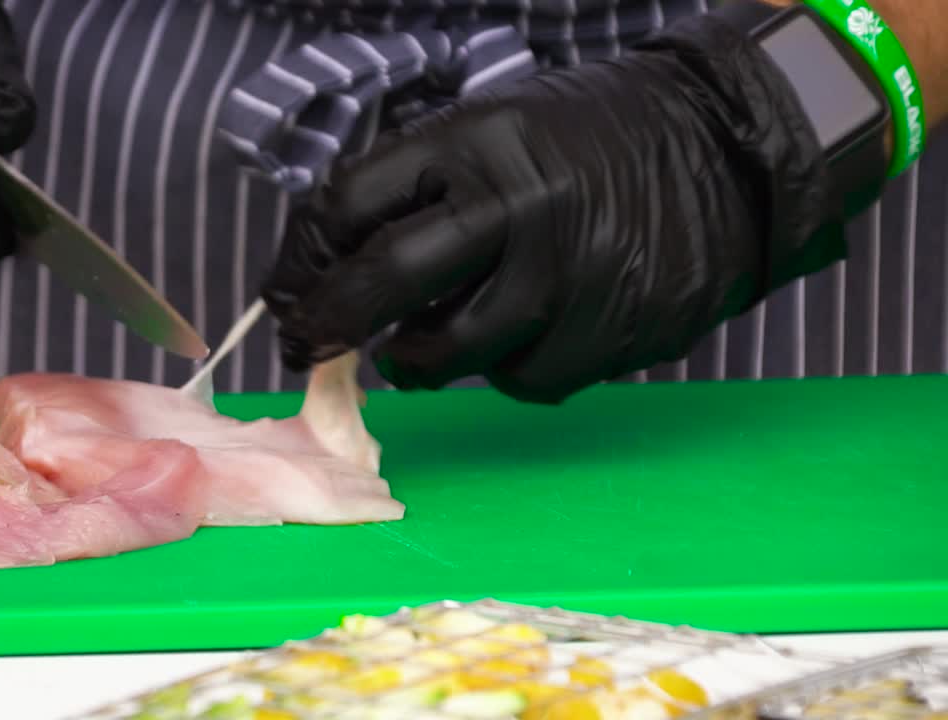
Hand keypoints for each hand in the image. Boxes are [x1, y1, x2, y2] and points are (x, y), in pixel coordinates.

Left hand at [261, 13, 844, 403]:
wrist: (729, 144)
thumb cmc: (596, 138)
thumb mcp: (500, 127)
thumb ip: (423, 191)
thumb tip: (334, 269)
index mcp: (476, 142)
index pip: (349, 205)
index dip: (299, 262)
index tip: (284, 298)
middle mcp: (518, 205)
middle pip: (386, 283)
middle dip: (330, 325)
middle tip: (307, 346)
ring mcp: (569, 274)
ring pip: (453, 353)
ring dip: (418, 363)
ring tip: (418, 352)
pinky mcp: (614, 330)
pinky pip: (525, 379)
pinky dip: (506, 371)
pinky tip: (521, 336)